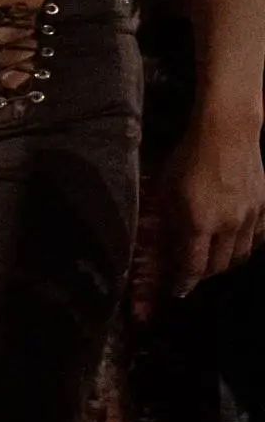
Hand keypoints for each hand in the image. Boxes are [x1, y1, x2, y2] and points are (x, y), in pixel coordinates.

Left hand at [158, 121, 264, 292]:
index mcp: (199, 223)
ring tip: (212, 255)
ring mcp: (251, 217)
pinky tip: (234, 239)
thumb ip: (168, 223)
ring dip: (225, 260)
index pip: (194, 267)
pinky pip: (258, 238)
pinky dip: (245, 245)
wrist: (227, 133)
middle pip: (220, 266)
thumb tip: (166, 249)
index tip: (178, 289)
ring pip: (241, 255)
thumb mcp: (166, 191)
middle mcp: (228, 225)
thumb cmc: (187, 159)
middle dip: (204, 273)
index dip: (185, 282)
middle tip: (192, 269)